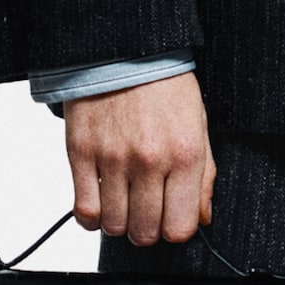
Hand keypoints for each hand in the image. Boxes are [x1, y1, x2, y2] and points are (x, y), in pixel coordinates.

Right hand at [63, 71, 214, 246]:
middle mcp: (150, 161)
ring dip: (119, 224)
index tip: (170, 220)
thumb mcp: (198, 128)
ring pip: (114, 226)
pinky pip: (84, 210)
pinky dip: (91, 218)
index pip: (180, 227)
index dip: (175, 230)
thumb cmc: (165, 89)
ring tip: (123, 205)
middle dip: (147, 231)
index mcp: (184, 155)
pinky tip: (100, 205)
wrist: (124, 52)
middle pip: (146, 232)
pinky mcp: (81, 153)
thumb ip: (203, 178)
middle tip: (145, 214)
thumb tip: (203, 219)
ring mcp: (113, 159)